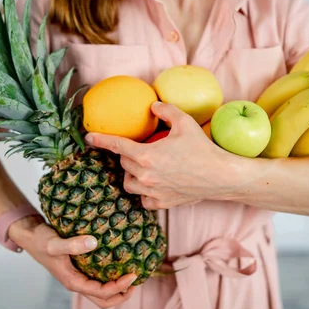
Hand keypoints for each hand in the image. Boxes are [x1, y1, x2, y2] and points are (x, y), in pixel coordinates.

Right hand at [9, 217, 137, 308]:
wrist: (32, 237)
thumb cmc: (41, 241)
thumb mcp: (54, 242)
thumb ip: (72, 244)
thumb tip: (94, 243)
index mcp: (72, 282)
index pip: (100, 293)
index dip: (119, 287)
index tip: (132, 274)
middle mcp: (77, 282)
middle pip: (102, 300)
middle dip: (121, 295)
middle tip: (136, 281)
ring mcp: (79, 277)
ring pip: (101, 292)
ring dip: (117, 289)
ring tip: (131, 275)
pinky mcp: (80, 269)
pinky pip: (98, 279)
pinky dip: (110, 277)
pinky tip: (119, 264)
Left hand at [85, 102, 232, 209]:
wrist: (219, 176)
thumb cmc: (202, 148)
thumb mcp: (184, 122)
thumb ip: (165, 110)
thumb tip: (152, 106)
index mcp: (147, 155)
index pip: (116, 146)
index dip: (100, 140)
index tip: (89, 138)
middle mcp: (145, 175)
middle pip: (124, 163)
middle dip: (127, 155)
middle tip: (138, 149)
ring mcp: (152, 191)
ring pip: (129, 183)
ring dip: (132, 174)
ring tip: (142, 167)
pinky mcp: (161, 203)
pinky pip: (143, 199)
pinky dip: (143, 193)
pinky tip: (152, 185)